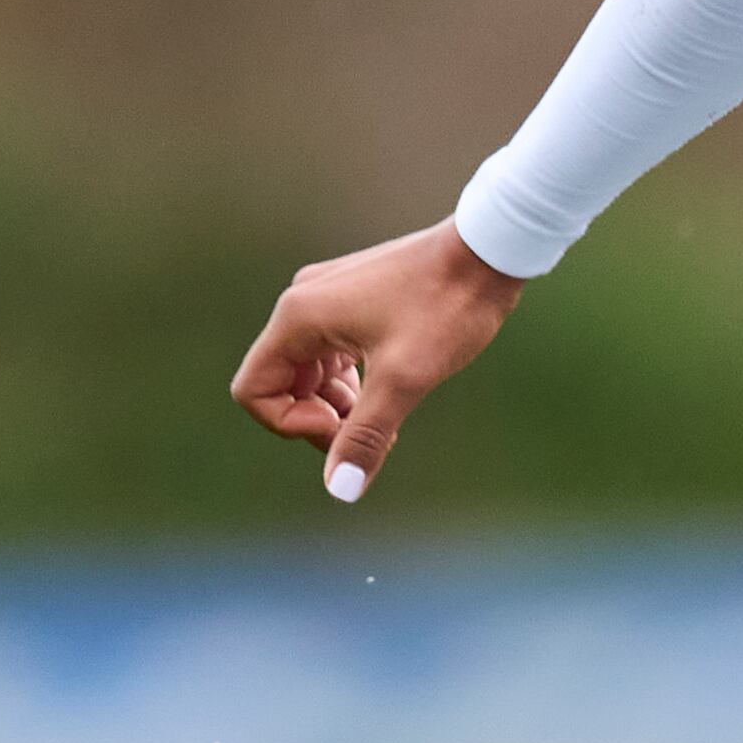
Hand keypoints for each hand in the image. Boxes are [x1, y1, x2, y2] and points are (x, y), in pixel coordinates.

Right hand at [230, 220, 519, 501]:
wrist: (488, 251)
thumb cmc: (447, 306)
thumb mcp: (405, 379)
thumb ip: (365, 435)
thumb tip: (340, 491)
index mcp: (298, 318)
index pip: (254, 390)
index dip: (289, 425)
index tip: (342, 428)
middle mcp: (302, 303)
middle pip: (280, 383)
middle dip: (318, 420)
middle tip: (371, 438)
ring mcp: (328, 299)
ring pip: (310, 371)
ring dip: (339, 406)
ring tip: (387, 424)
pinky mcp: (354, 300)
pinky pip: (334, 354)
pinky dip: (354, 383)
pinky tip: (391, 395)